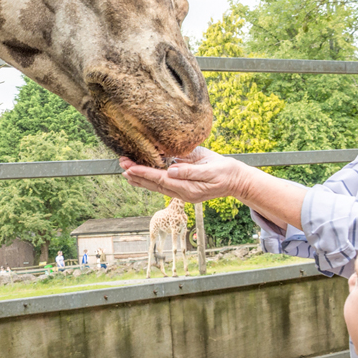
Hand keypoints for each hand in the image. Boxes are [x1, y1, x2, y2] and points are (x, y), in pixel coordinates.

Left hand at [118, 147, 246, 203]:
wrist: (236, 180)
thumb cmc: (225, 172)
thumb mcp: (210, 170)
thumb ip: (190, 171)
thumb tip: (171, 171)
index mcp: (188, 189)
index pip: (161, 180)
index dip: (144, 173)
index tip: (130, 167)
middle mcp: (182, 193)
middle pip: (154, 184)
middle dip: (136, 175)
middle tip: (121, 164)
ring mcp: (182, 192)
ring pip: (156, 185)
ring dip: (140, 178)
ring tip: (125, 169)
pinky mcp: (183, 187)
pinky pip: (163, 183)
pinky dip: (150, 178)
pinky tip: (141, 174)